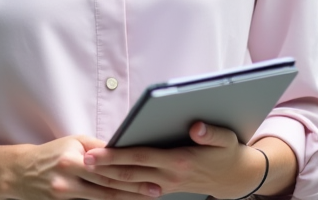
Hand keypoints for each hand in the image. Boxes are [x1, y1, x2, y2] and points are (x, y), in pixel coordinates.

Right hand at [13, 135, 162, 199]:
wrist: (20, 173)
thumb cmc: (51, 154)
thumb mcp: (72, 142)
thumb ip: (98, 147)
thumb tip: (122, 148)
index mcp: (72, 158)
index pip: (107, 164)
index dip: (130, 169)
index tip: (150, 171)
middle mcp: (68, 178)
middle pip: (108, 184)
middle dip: (134, 188)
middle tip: (155, 189)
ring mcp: (64, 195)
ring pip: (102, 198)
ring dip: (126, 198)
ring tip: (145, 197)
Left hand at [83, 122, 265, 199]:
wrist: (235, 179)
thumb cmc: (229, 153)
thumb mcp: (227, 139)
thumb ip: (211, 133)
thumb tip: (196, 126)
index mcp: (179, 161)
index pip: (141, 158)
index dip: (117, 155)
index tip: (97, 152)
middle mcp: (170, 177)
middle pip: (130, 173)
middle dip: (105, 168)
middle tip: (82, 162)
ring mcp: (166, 186)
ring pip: (132, 186)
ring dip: (108, 179)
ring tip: (88, 172)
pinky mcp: (165, 189)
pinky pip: (138, 191)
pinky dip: (122, 189)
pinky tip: (107, 185)